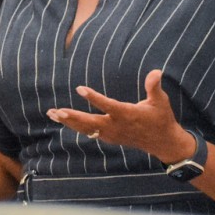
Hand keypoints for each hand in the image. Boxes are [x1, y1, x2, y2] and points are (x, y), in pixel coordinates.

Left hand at [45, 69, 192, 162]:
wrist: (162, 142)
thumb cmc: (161, 118)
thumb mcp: (160, 101)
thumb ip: (154, 86)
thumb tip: (156, 71)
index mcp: (127, 115)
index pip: (107, 105)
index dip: (93, 97)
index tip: (79, 89)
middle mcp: (116, 126)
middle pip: (90, 122)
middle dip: (72, 117)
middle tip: (55, 111)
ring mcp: (111, 134)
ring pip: (85, 128)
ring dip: (68, 121)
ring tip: (51, 113)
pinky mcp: (109, 138)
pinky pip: (89, 132)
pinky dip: (76, 126)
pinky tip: (64, 119)